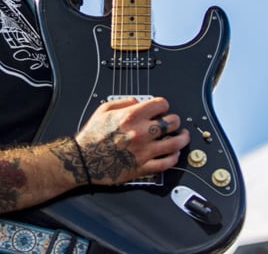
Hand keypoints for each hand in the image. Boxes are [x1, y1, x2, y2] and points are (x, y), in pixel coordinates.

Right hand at [74, 97, 188, 185]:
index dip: (164, 105)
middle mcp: (140, 132)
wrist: (84, 160)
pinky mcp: (143, 167)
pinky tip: (174, 154)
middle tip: (174, 122)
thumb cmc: (92, 136)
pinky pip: (166, 163)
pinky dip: (173, 158)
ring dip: (182, 139)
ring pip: (174, 143)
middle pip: (171, 122)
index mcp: (131, 116)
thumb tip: (138, 101)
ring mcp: (143, 151)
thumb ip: (123, 102)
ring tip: (183, 137)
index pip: (160, 105)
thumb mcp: (104, 110)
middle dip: (175, 120)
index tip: (163, 108)